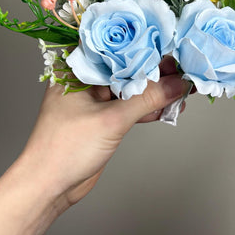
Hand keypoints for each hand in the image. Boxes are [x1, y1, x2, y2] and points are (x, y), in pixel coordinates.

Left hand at [20, 56, 189, 206]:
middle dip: (156, 71)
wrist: (49, 187)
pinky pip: (131, 107)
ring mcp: (95, 100)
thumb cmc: (65, 148)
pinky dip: (149, 108)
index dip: (146, 46)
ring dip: (156, 91)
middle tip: (184, 70)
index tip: (174, 47)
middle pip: (127, 68)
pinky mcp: (104, 119)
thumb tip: (177, 83)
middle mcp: (85, 80)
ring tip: (184, 88)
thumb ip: (147, 99)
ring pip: (131, 89)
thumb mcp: (111, 119)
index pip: (117, 49)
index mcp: (77, 69)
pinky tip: (170, 107)